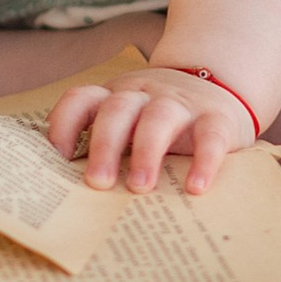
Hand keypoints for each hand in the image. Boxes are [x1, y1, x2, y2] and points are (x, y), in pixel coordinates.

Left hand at [47, 64, 254, 196]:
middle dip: (104, 146)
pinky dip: (203, 161)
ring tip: (140, 188)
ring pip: (158, 118)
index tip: (59, 158)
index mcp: (116, 97)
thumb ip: (106, 146)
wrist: (221, 86)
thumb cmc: (162, 121)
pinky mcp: (216, 118)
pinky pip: (210, 135)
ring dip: (146, 153)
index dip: (65, 125)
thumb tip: (70, 195)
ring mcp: (180, 103)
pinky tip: (195, 188)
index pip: (82, 100)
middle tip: (97, 183)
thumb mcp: (131, 123)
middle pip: (117, 111)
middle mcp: (144, 94)